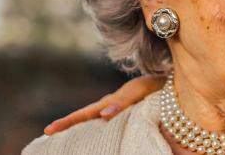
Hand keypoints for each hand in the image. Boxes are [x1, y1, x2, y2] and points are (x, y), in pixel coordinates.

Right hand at [44, 74, 164, 134]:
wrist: (177, 82)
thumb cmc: (159, 85)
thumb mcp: (141, 90)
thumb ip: (122, 102)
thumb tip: (102, 116)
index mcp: (112, 102)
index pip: (85, 113)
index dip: (67, 122)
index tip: (49, 130)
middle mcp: (113, 107)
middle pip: (86, 118)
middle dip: (68, 126)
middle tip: (47, 134)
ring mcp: (120, 111)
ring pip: (97, 121)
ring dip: (82, 130)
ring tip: (65, 141)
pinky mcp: (131, 115)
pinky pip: (113, 124)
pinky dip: (101, 131)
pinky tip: (97, 140)